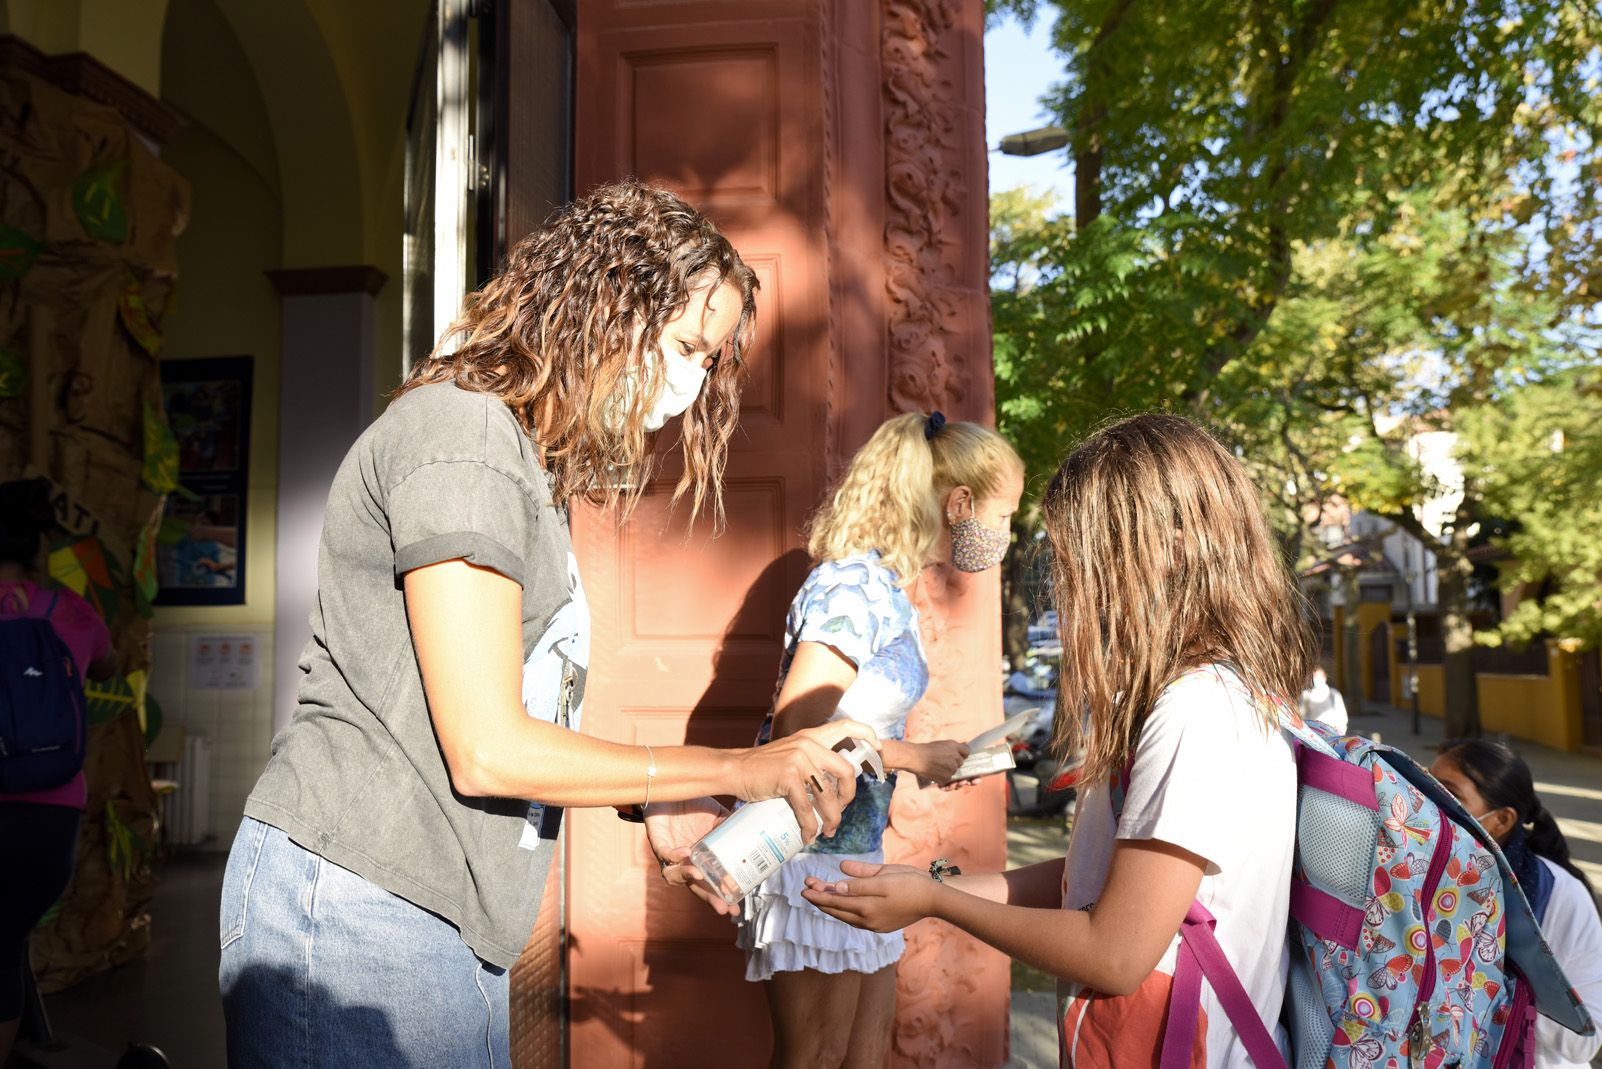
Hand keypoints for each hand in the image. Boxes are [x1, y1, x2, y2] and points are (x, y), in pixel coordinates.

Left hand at [644, 798, 736, 916]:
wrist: (671, 789)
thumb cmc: (693, 805)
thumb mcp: (717, 815)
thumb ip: (731, 826)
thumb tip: (754, 831)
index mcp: (701, 858)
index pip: (711, 883)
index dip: (722, 896)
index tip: (736, 908)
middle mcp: (685, 861)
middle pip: (695, 887)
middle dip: (708, 898)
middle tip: (722, 908)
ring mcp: (670, 853)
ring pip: (674, 876)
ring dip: (687, 877)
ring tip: (700, 876)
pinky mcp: (658, 841)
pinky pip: (664, 853)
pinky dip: (674, 855)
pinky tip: (687, 851)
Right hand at [730, 720, 879, 842]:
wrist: (735, 769)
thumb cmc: (762, 766)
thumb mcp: (791, 753)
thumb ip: (810, 759)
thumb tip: (831, 783)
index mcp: (812, 737)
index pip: (846, 727)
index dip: (867, 736)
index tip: (877, 750)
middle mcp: (809, 745)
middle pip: (845, 772)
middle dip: (848, 797)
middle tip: (841, 811)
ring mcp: (799, 760)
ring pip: (828, 796)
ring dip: (832, 819)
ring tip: (828, 831)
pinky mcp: (788, 777)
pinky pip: (806, 808)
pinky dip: (810, 826)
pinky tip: (808, 835)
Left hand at [800, 860, 940, 932]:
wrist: (933, 899)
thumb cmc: (910, 882)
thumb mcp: (884, 876)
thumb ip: (860, 880)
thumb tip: (837, 881)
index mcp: (867, 907)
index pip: (835, 901)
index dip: (818, 894)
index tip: (804, 887)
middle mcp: (868, 920)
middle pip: (837, 910)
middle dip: (820, 898)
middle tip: (806, 887)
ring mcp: (874, 925)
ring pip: (845, 916)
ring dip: (831, 905)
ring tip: (820, 894)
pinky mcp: (881, 926)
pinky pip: (855, 919)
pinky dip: (844, 911)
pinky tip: (841, 904)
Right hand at [911, 739, 970, 786]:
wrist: (916, 758)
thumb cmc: (927, 749)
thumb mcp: (942, 743)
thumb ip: (954, 746)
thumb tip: (965, 744)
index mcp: (954, 746)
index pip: (967, 751)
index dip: (963, 754)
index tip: (957, 755)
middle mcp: (955, 757)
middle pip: (961, 762)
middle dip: (954, 763)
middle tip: (943, 761)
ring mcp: (951, 768)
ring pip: (955, 771)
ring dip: (948, 771)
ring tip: (938, 766)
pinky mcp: (946, 777)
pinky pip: (948, 779)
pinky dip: (943, 777)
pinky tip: (936, 772)